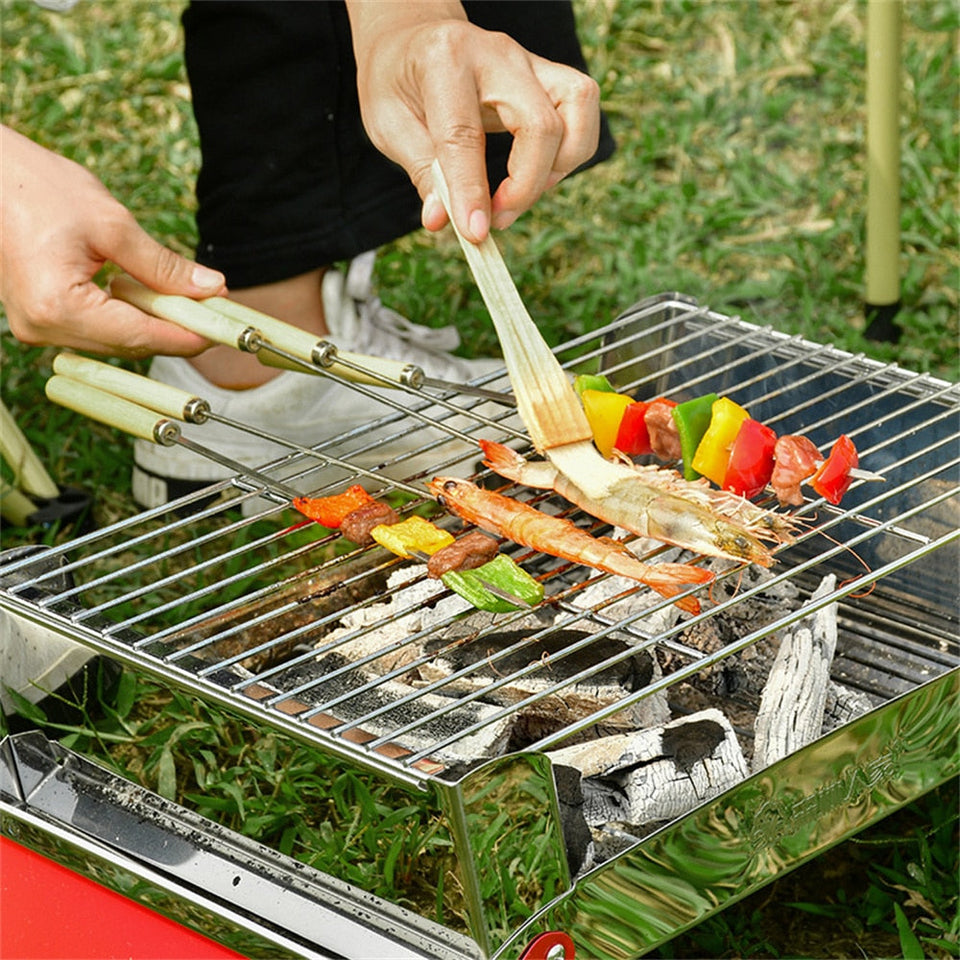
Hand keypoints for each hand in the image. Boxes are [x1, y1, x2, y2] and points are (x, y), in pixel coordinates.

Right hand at [0, 126, 225, 357]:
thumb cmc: (36, 187)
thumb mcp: (112, 224)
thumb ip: (164, 265)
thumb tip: (212, 288)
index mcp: (57, 306)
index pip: (141, 337)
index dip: (188, 336)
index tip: (224, 329)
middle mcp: (42, 327)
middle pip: (130, 345)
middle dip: (175, 330)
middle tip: (214, 309)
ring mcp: (38, 327)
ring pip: (116, 341)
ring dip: (154, 323)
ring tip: (187, 298)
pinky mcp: (41, 319)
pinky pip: (98, 329)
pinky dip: (129, 316)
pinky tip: (148, 295)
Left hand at [347, 4, 600, 241]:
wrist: (414, 36)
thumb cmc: (398, 81)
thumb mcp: (388, 125)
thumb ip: (421, 172)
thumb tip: (442, 221)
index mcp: (443, 61)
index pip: (465, 135)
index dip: (472, 190)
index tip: (475, 233)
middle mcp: (495, 54)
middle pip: (540, 124)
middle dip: (526, 187)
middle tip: (495, 218)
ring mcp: (529, 60)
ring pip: (578, 107)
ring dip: (559, 167)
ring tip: (520, 195)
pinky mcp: (549, 73)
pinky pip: (582, 110)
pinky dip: (570, 152)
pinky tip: (536, 174)